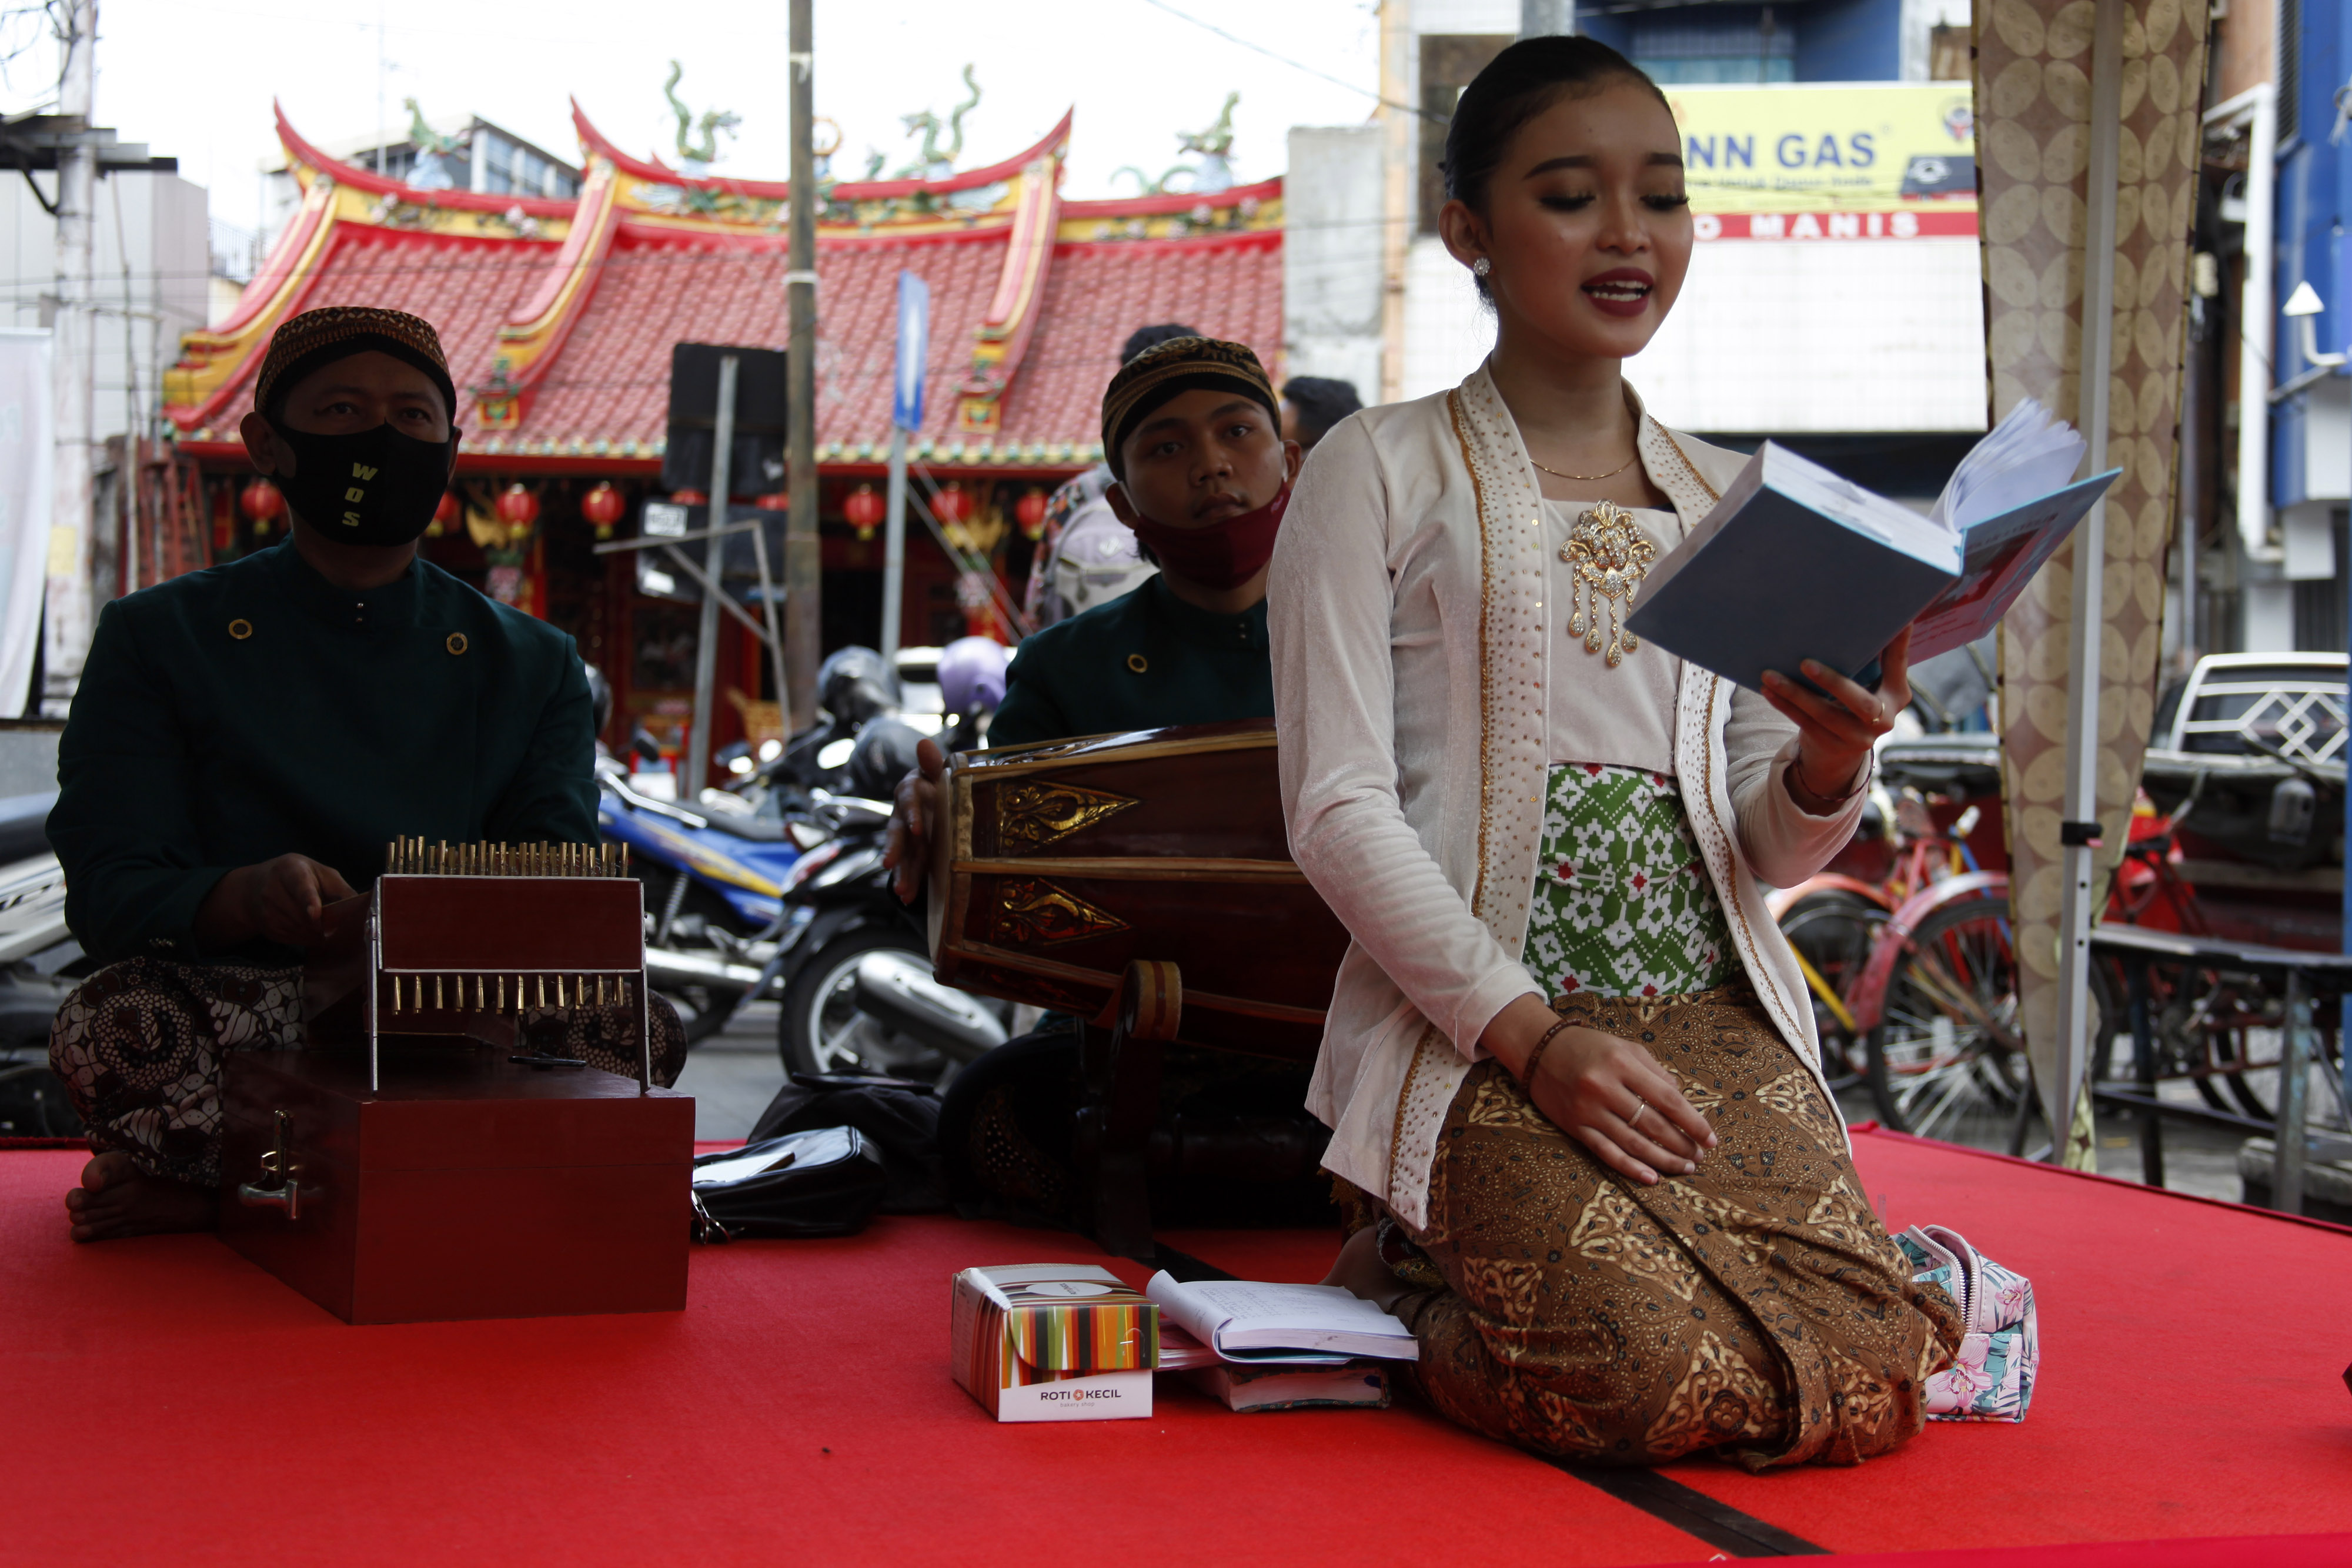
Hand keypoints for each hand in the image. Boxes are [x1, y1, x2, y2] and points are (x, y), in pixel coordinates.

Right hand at [194, 854, 357, 950]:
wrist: (257, 885)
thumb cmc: (300, 876)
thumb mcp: (321, 874)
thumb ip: (340, 889)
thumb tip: (361, 907)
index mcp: (290, 870)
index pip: (300, 887)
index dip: (309, 901)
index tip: (315, 914)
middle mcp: (272, 889)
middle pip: (301, 915)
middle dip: (322, 923)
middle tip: (334, 925)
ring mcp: (265, 909)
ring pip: (298, 929)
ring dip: (315, 933)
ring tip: (322, 925)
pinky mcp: (266, 926)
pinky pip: (291, 939)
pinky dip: (306, 938)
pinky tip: (309, 930)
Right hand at [882, 736, 946, 902]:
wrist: (939, 797)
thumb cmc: (938, 782)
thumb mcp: (936, 770)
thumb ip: (931, 761)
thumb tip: (923, 742)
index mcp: (911, 793)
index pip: (909, 802)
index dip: (912, 814)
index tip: (917, 829)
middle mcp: (905, 816)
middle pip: (897, 833)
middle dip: (894, 850)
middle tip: (889, 865)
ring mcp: (908, 837)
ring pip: (902, 855)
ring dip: (901, 873)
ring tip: (903, 892)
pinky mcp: (915, 852)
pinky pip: (911, 867)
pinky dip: (909, 881)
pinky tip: (908, 897)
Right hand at [1477, 993, 1715, 1184]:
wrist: (1539, 1050)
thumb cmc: (1590, 1047)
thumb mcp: (1627, 1048)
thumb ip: (1656, 1073)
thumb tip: (1683, 1104)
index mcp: (1622, 1063)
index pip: (1667, 1100)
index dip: (1693, 1123)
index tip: (1710, 1139)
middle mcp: (1604, 1087)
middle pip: (1652, 1125)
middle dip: (1681, 1145)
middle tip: (1698, 1157)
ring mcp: (1587, 1109)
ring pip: (1633, 1143)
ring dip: (1663, 1159)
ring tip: (1684, 1167)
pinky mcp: (1575, 1126)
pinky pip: (1607, 1153)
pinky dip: (1630, 1168)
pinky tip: (1651, 1177)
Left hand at [1760, 625, 1910, 811]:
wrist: (1841, 752)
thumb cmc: (1853, 702)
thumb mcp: (1872, 683)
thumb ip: (1876, 657)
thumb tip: (1886, 615)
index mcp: (1896, 696)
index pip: (1898, 667)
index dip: (1898, 647)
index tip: (1899, 622)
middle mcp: (1884, 720)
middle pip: (1860, 702)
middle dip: (1833, 683)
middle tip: (1805, 663)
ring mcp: (1858, 738)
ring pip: (1824, 715)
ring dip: (1795, 694)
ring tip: (1771, 675)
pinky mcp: (1832, 747)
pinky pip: (1805, 724)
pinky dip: (1786, 706)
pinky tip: (1769, 691)